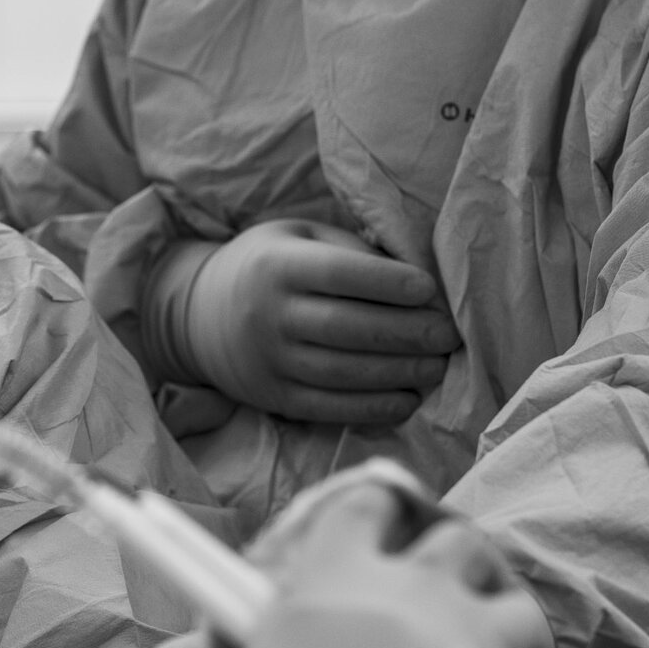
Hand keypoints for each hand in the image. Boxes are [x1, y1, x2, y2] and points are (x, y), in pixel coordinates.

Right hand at [153, 221, 459, 424]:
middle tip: (448, 336)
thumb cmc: (268, 266)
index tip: (429, 290)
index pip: (340, 274)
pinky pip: (329, 409)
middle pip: (348, 328)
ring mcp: (269, 361)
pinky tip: (407, 400)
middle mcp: (269, 315)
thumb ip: (350, 251)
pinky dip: (373, 408)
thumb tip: (415, 281)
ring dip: (398, 373)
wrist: (200, 316)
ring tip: (437, 368)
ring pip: (343, 373)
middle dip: (407, 334)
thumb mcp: (298, 238)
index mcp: (278, 266)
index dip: (388, 282)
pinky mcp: (274, 398)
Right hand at [158, 485, 557, 647]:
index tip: (389, 522)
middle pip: (460, 542)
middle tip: (450, 600)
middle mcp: (411, 590)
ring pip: (520, 609)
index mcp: (335, 571)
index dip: (382, 513)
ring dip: (506, 631)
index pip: (369, 506)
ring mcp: (470, 641)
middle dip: (459, 567)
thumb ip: (280, 634)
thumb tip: (253, 634)